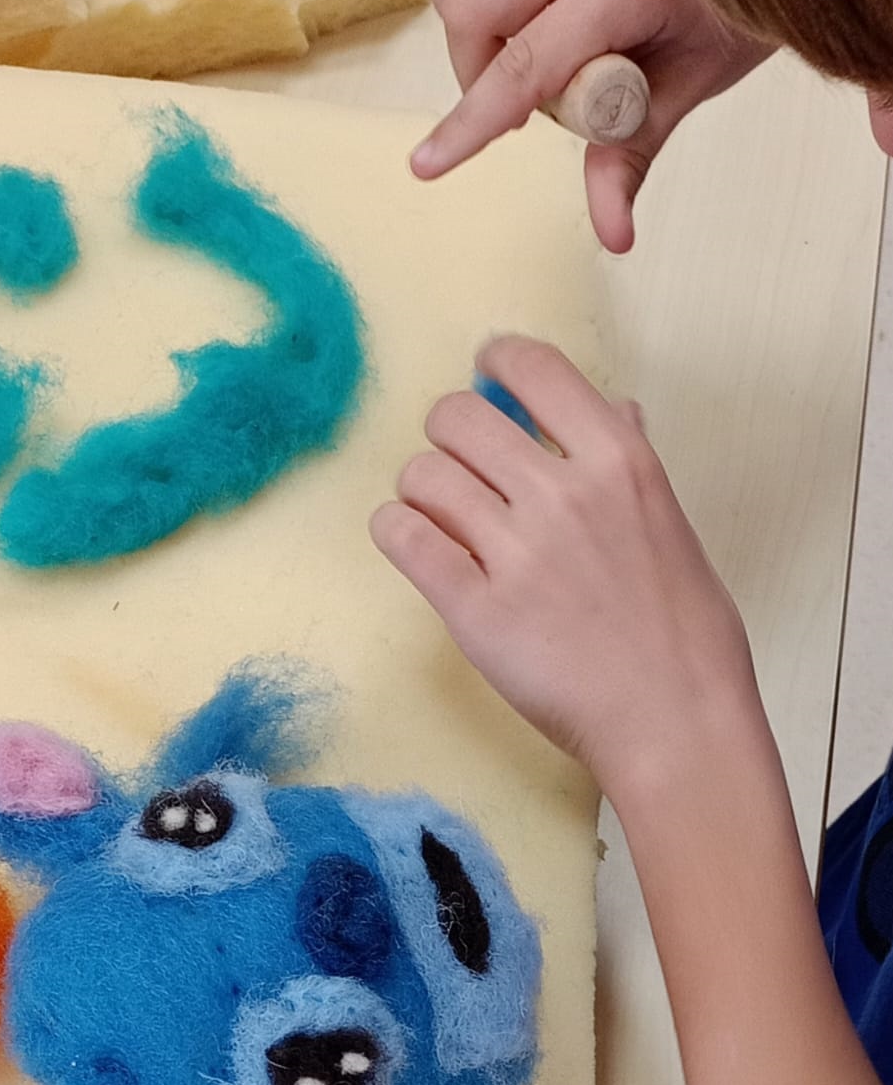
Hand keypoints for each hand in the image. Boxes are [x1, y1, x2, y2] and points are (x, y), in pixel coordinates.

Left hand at [370, 337, 762, 812]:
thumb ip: (630, 462)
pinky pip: (403, 538)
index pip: (533, 367)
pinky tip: (414, 542)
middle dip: (448, 435)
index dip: (495, 361)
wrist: (675, 723)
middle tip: (461, 467)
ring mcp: (515, 552)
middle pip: (457, 416)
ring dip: (422, 490)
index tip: (486, 376)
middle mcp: (562, 493)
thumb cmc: (687, 633)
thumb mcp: (672, 527)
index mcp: (618, 460)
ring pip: (421, 474)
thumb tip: (611, 408)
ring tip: (442, 517)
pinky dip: (397, 531)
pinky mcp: (473, 610)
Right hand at [411, 0, 769, 251]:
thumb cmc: (733, 5)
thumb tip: (612, 236)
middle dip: (472, 63)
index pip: (523, 66)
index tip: (428, 163)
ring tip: (493, 22)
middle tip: (510, 91)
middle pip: (473, 2)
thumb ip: (631, 157)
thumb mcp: (688, 88)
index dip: (469, 123)